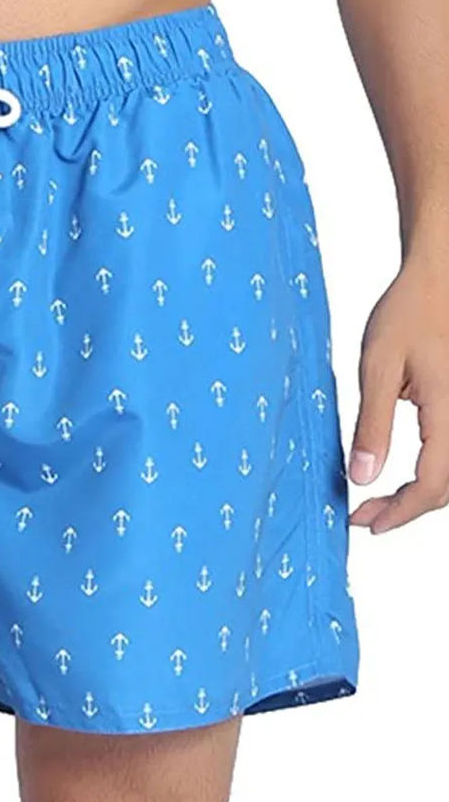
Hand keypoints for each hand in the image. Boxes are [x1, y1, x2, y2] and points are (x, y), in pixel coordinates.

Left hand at [349, 257, 448, 531]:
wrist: (441, 279)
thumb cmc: (408, 314)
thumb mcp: (377, 367)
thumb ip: (371, 425)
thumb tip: (362, 478)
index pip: (433, 484)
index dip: (399, 512)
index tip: (364, 522)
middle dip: (407, 509)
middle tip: (364, 516)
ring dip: (423, 496)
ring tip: (379, 503)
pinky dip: (436, 475)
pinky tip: (405, 478)